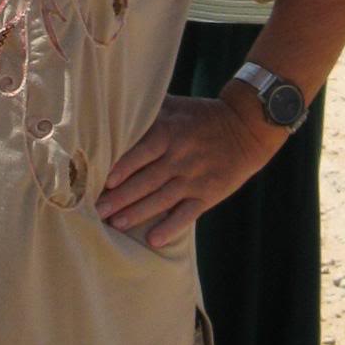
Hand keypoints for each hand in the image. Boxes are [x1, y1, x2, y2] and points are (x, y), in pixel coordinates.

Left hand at [96, 90, 281, 250]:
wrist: (247, 128)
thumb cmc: (202, 116)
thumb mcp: (176, 105)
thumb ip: (148, 110)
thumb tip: (113, 108)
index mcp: (169, 132)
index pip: (140, 152)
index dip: (121, 169)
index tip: (100, 183)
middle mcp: (180, 157)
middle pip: (146, 180)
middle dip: (120, 198)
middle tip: (97, 211)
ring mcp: (194, 177)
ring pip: (161, 199)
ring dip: (138, 213)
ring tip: (116, 224)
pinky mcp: (208, 194)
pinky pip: (187, 213)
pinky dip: (171, 227)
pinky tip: (154, 239)